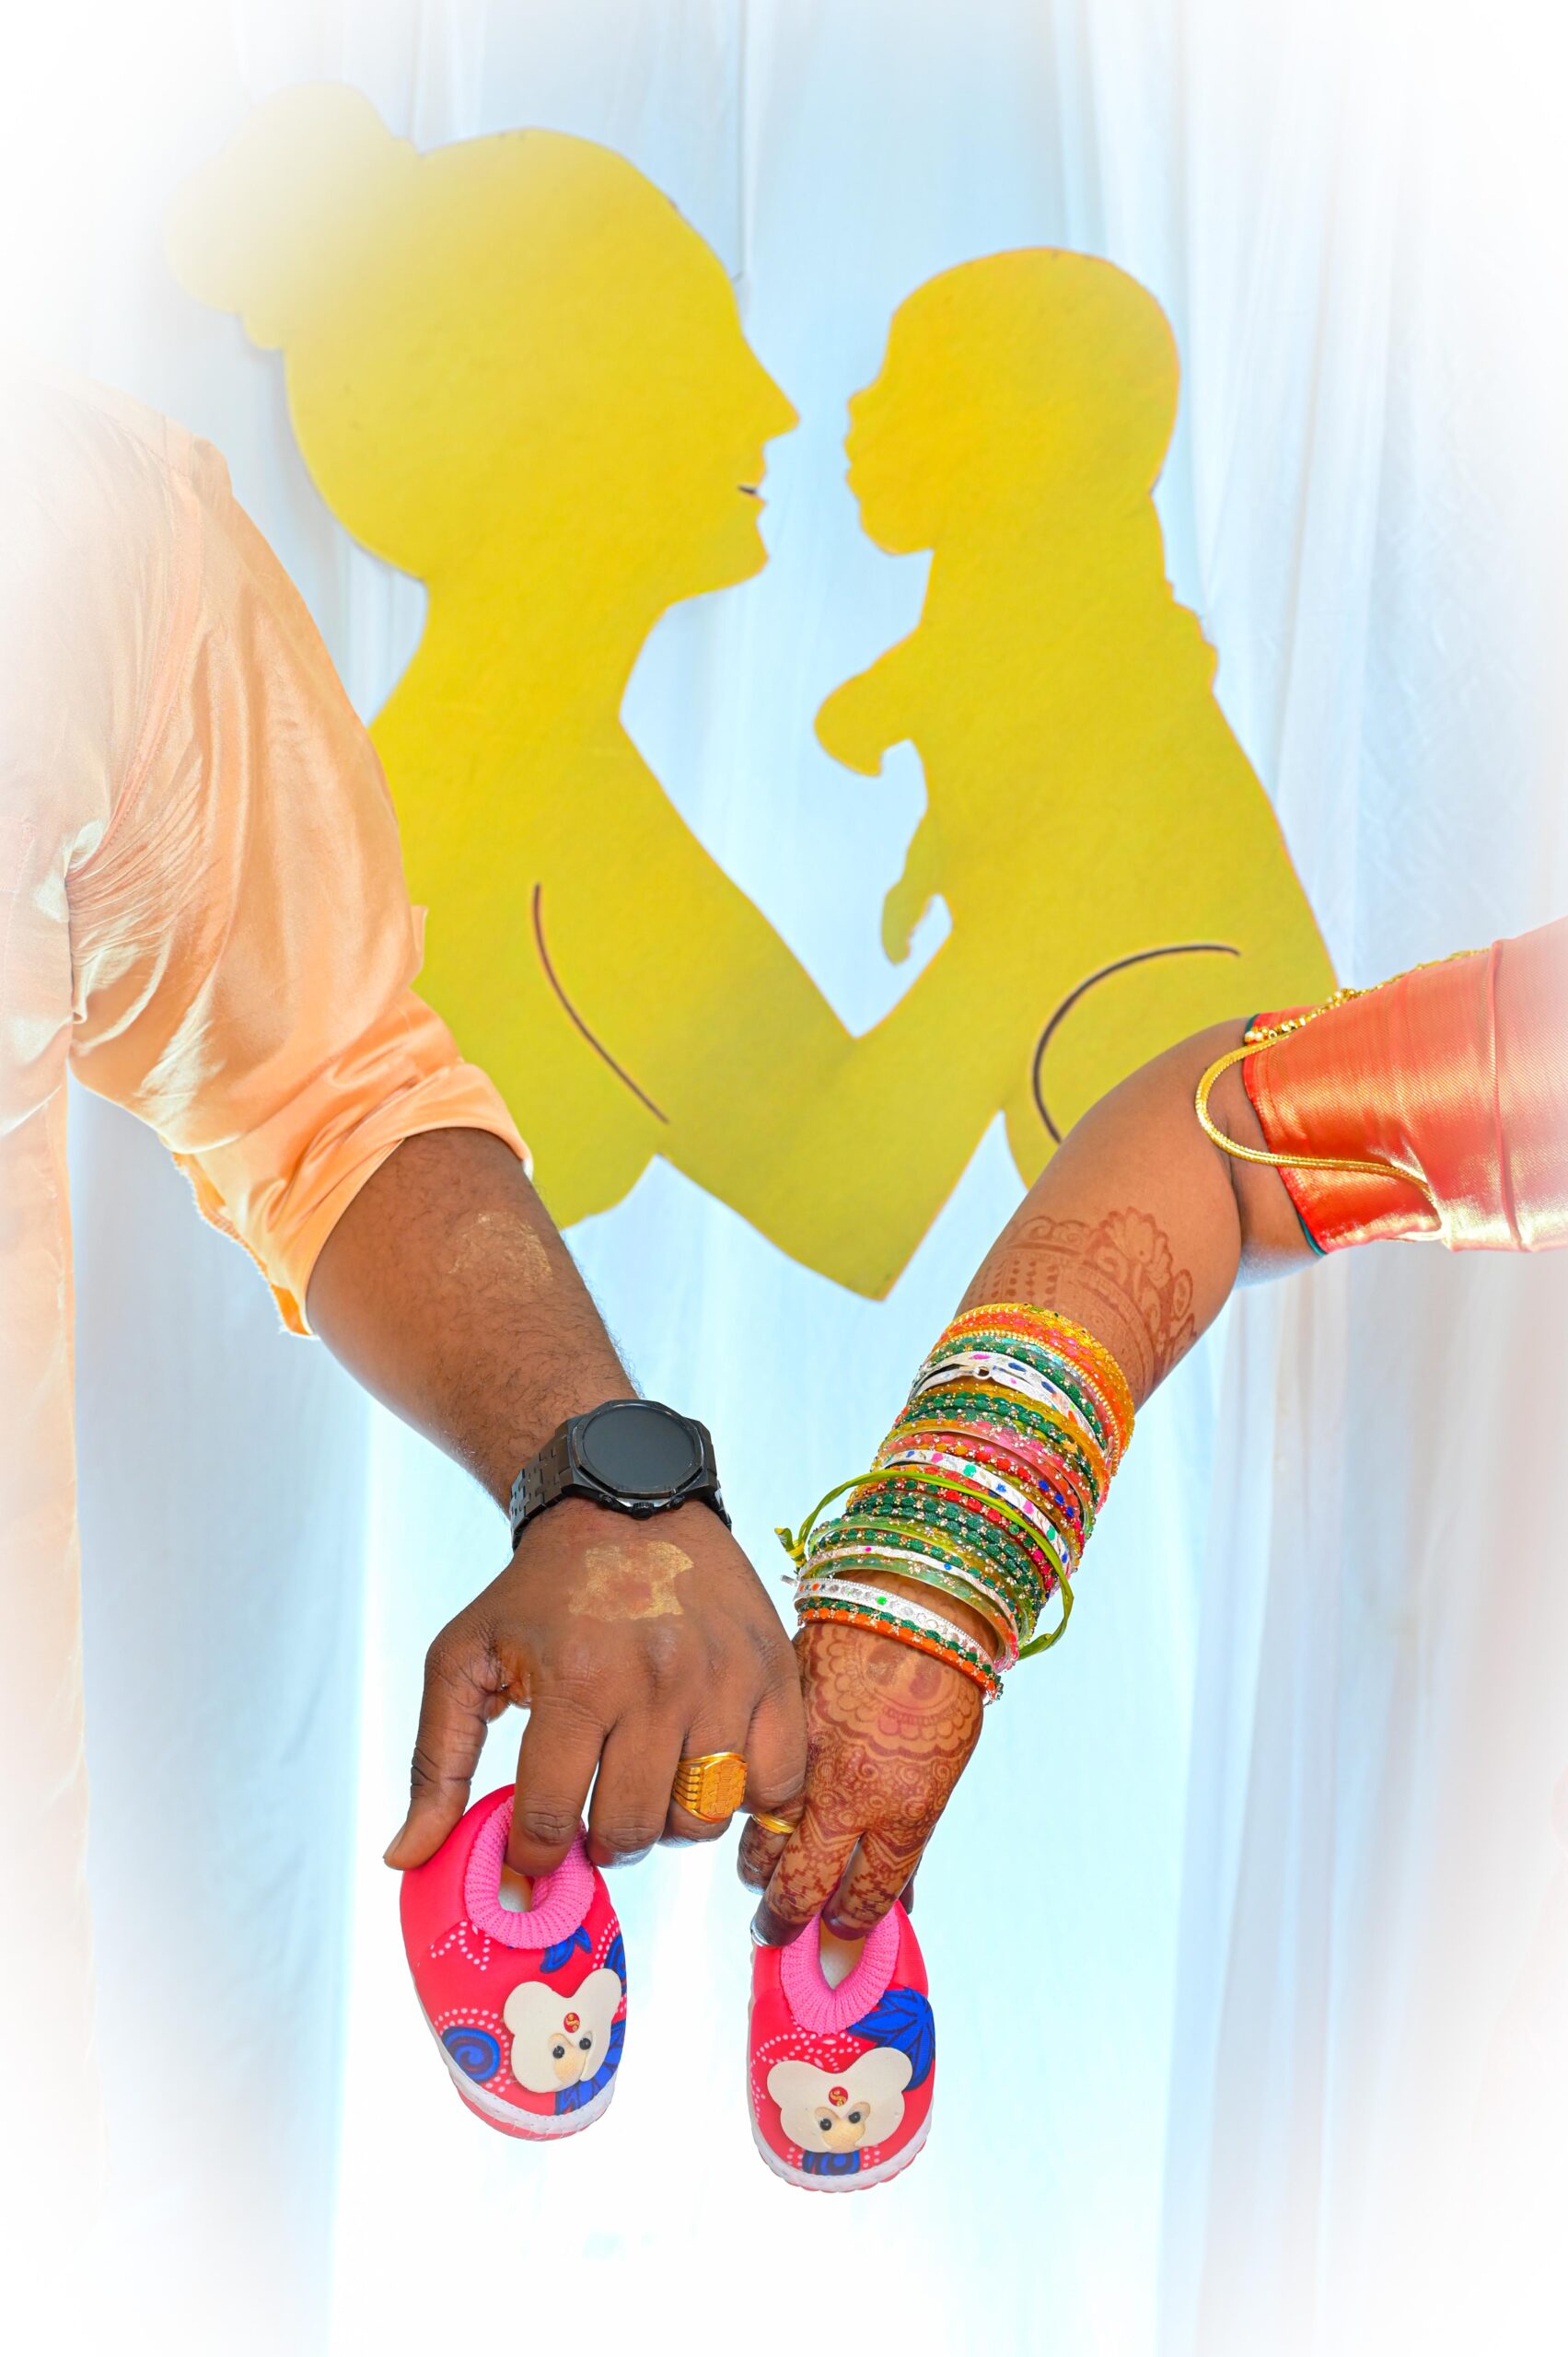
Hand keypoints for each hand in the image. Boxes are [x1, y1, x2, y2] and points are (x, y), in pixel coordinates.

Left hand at [383, 1499, 806, 1876]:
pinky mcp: (773, 1673)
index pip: (550, 1818)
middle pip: (633, 1830)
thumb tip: (408, 1856)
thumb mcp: (465, 1658)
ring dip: (669, 1822)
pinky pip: (775, 1784)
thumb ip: (436, 1762)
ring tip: (647, 1785)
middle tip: (593, 1818)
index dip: (533, 1857)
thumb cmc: (540, 1590)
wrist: (625, 1502)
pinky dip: (746, 1799)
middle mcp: (657, 1681)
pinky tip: (708, 1769)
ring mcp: (723, 1679)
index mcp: (576, 1679)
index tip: (531, 1859)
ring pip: (703, 1819)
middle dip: (602, 1841)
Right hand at [738, 1616, 982, 1944]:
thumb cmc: (939, 1684)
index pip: (866, 1896)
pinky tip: (749, 1815)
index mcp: (905, 1810)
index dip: (848, 1923)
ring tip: (758, 1873)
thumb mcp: (940, 1772)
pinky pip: (748, 1785)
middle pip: (800, 1885)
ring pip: (758, 1842)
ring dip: (757, 1867)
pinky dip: (745, 1808)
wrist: (911, 1602)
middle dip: (783, 1918)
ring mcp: (804, 1759)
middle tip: (773, 1930)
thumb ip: (909, 1839)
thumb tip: (900, 1902)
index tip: (836, 1931)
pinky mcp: (771, 1725)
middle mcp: (850, 1794)